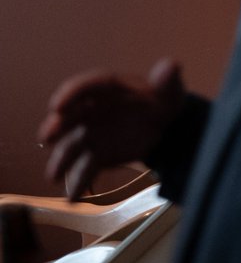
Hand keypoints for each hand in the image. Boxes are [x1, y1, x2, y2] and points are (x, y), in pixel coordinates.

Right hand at [38, 58, 186, 199]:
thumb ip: (167, 79)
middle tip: (47, 138)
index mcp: (107, 89)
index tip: (57, 106)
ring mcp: (91, 135)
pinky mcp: (96, 156)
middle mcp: (91, 111)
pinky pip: (84, 170)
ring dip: (61, 161)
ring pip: (71, 147)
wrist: (167, 126)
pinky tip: (73, 197)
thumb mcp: (169, 89)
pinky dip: (78, 183)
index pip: (84, 87)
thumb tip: (171, 65)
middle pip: (68, 118)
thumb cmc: (162, 101)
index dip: (69, 95)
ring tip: (54, 175)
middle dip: (56, 127)